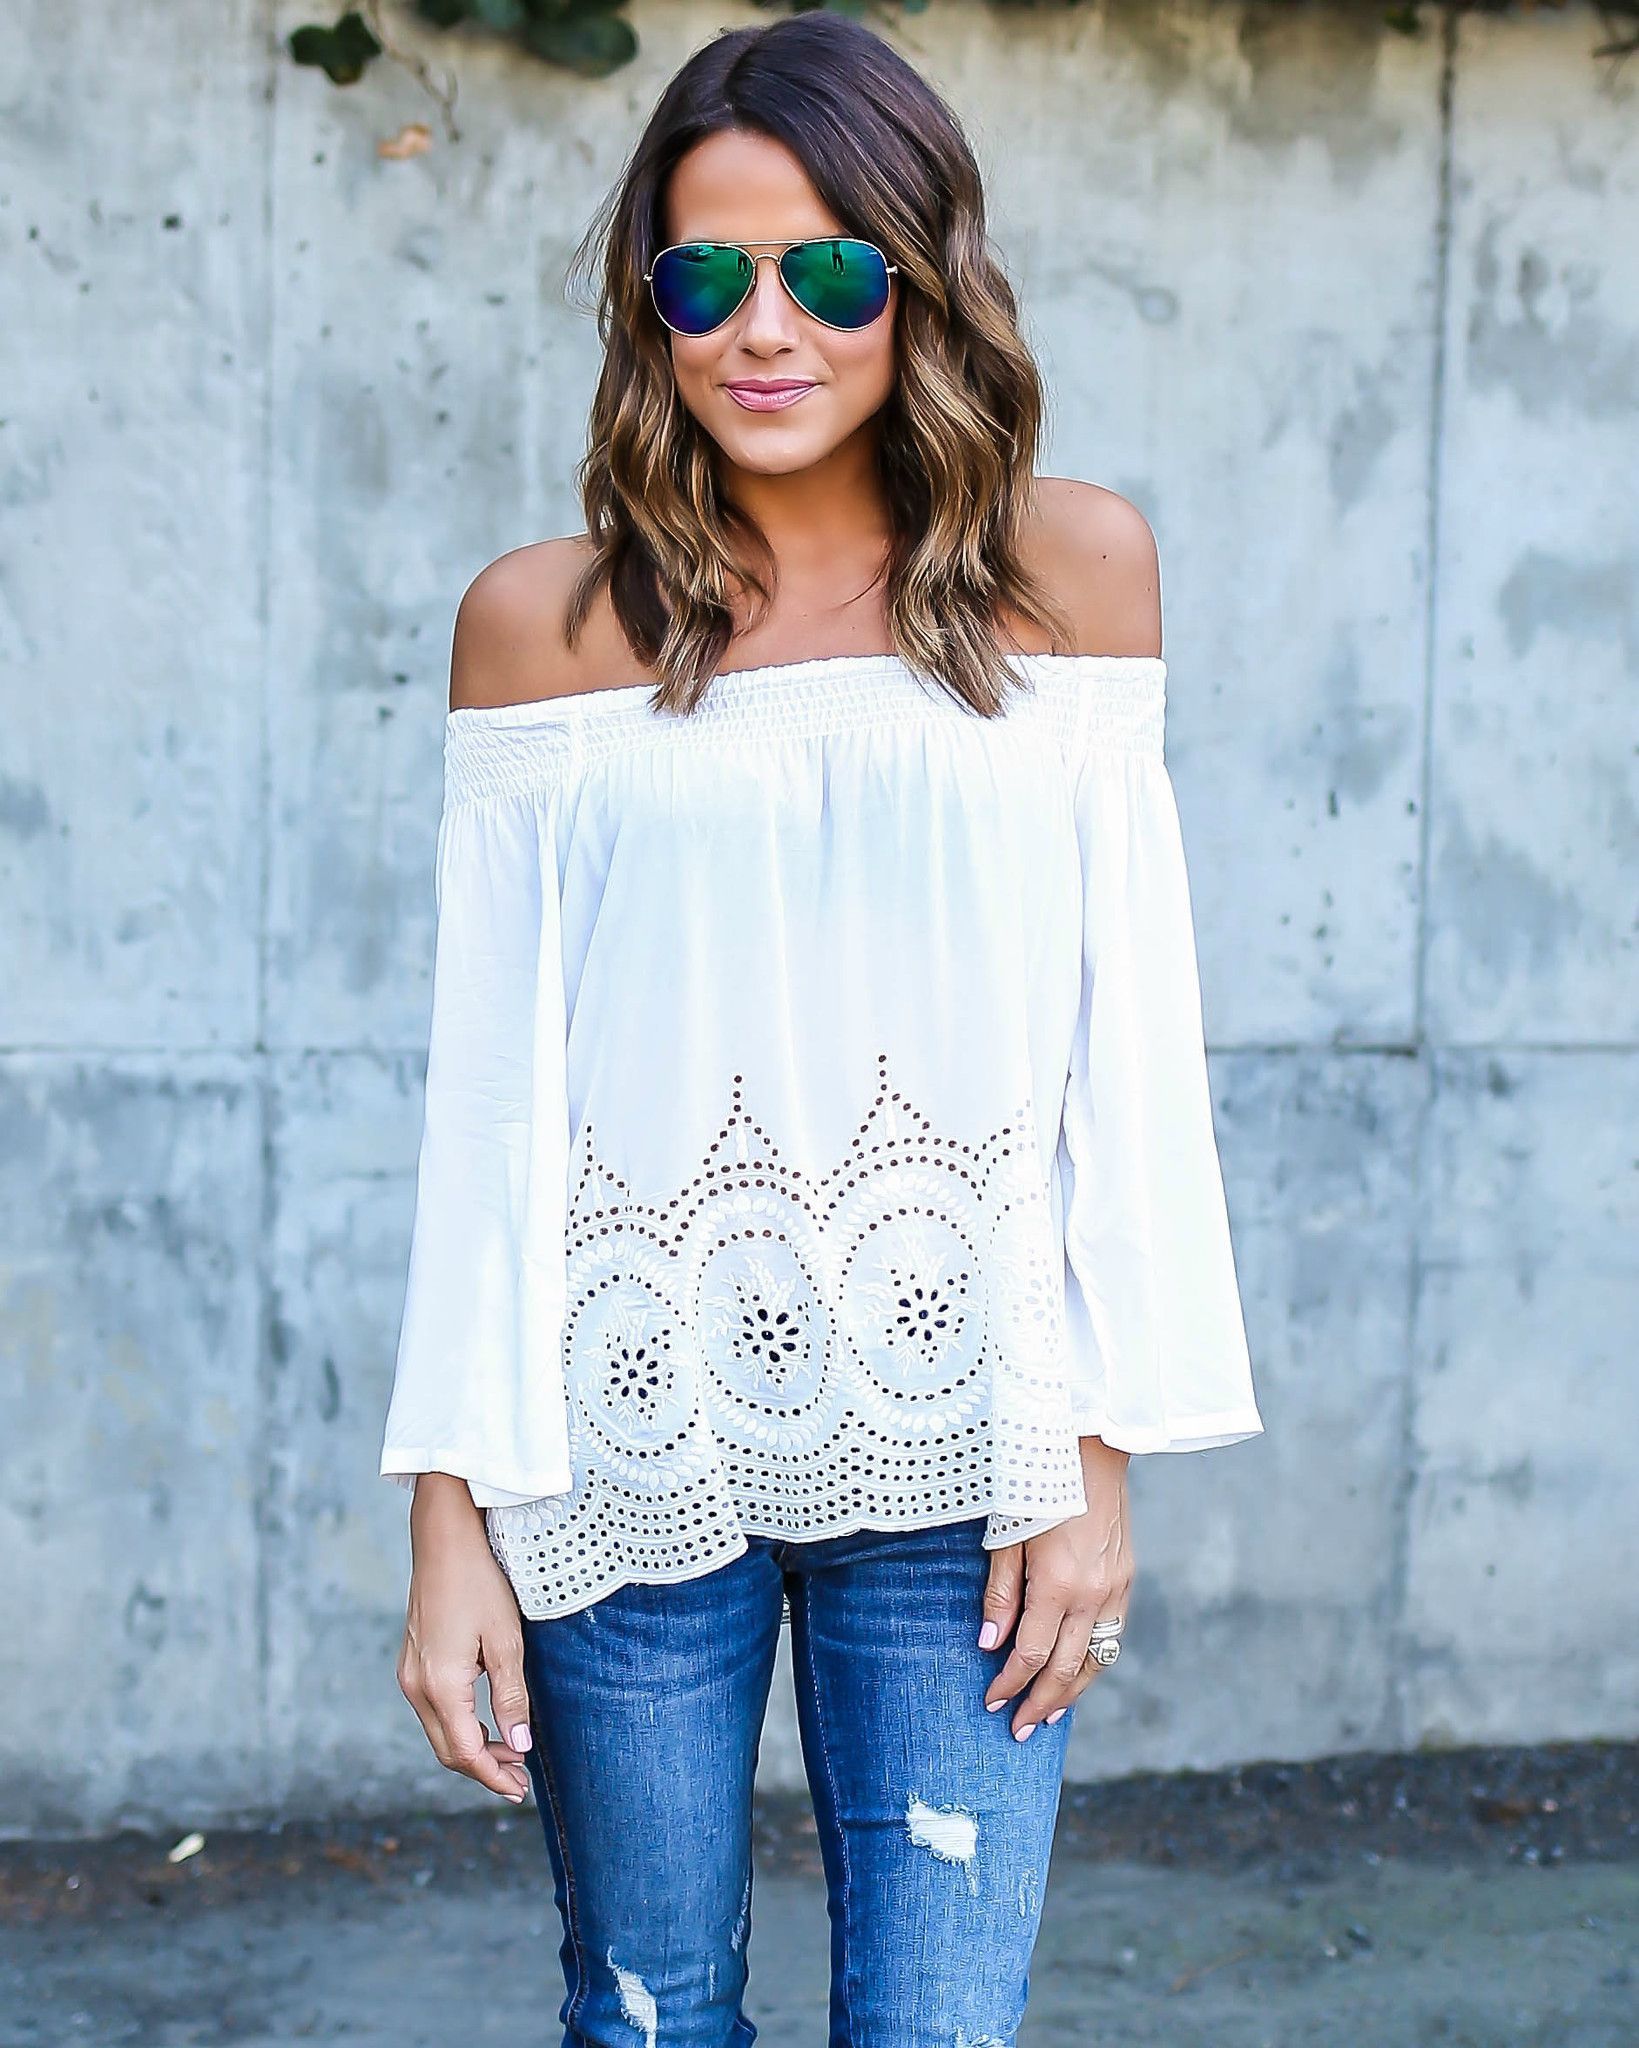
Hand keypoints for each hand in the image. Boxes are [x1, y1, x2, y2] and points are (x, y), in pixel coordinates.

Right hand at [396, 1473, 534, 1803]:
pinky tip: (487, 1723)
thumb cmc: (479, 1582)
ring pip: (440, 1731)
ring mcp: (409, 1674)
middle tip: (520, 1778)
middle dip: (483, 1769)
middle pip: (447, 1749)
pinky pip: (435, 1710)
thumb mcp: (506, 1640)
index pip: (464, 1752)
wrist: (444, 1539)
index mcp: (439, 1685)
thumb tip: (521, 1744)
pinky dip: (460, 1725)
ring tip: (511, 1753)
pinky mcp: (412, 1661)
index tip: (520, 1789)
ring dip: (473, 1747)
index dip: (492, 1776)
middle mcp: (416, 1686)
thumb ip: (511, 1696)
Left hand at [979, 1436, 1134, 1739]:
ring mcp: (1115, 1589)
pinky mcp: (1125, 1579)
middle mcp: (1092, 1595)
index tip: (992, 1702)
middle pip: (1068, 1669)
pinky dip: (1093, 1662)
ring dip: (1072, 1691)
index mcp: (1058, 1585)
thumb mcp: (1006, 1537)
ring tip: (1050, 1715)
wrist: (1089, 1451)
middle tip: (1019, 1729)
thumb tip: (990, 1644)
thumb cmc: (1037, 1488)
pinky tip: (1077, 1672)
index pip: (1032, 1654)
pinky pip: (1111, 1635)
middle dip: (1041, 1702)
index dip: (1011, 1683)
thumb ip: (1000, 1594)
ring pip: (1096, 1660)